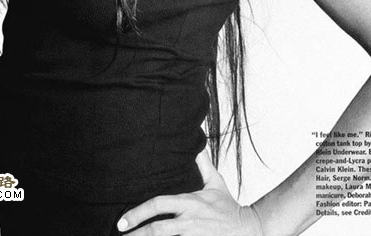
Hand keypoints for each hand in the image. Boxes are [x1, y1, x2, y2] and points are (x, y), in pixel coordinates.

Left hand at [116, 148, 263, 234]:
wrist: (248, 229)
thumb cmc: (228, 207)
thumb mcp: (216, 182)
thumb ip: (203, 164)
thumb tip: (197, 143)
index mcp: (189, 202)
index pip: (159, 204)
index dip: (138, 212)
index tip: (122, 221)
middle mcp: (189, 220)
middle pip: (157, 229)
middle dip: (137, 234)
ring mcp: (192, 235)